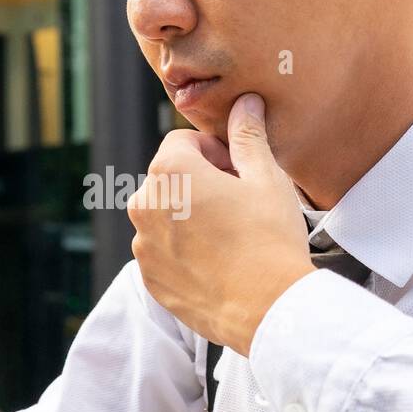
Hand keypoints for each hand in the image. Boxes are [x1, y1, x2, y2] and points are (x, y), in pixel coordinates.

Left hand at [128, 93, 314, 355]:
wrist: (268, 309)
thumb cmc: (269, 238)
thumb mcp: (265, 178)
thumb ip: (247, 136)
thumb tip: (245, 102)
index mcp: (169, 171)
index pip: (182, 142)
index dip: (214, 152)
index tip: (239, 173)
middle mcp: (145, 204)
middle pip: (170, 178)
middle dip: (199, 182)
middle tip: (239, 204)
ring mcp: (143, 244)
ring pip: (164, 215)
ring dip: (189, 216)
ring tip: (230, 237)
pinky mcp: (149, 277)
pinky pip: (162, 250)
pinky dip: (183, 250)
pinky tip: (218, 262)